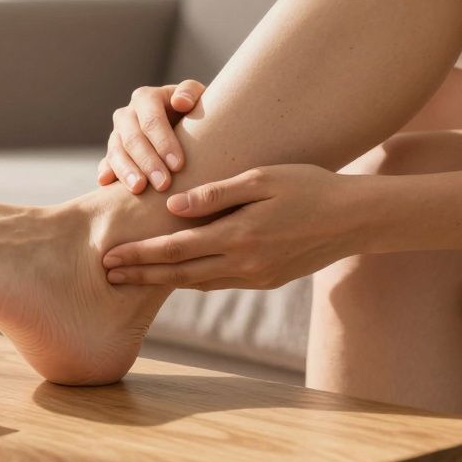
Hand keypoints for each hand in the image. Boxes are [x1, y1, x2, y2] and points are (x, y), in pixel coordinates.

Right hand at [99, 80, 205, 193]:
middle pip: (132, 138)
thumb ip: (191, 92)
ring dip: (126, 171)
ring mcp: (116, 135)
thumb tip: (180, 102)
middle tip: (163, 184)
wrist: (184, 126)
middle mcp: (127, 114)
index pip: (151, 120)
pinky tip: (106, 184)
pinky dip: (106, 173)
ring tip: (138, 189)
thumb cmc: (194, 113)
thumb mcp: (198, 97)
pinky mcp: (112, 154)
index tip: (179, 165)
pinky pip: (106, 163)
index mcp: (146, 98)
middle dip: (147, 162)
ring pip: (116, 152)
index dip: (163, 142)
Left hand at [100, 164, 363, 289]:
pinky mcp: (266, 280)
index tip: (108, 257)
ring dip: (161, 281)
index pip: (174, 249)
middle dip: (139, 274)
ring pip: (197, 282)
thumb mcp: (261, 178)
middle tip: (105, 275)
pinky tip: (174, 275)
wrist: (356, 218)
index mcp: (237, 236)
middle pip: (177, 273)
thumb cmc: (308, 186)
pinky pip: (218, 282)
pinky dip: (191, 280)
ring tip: (131, 278)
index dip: (138, 255)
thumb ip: (215, 194)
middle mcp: (243, 264)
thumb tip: (171, 205)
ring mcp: (255, 276)